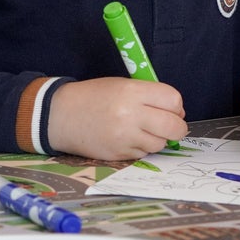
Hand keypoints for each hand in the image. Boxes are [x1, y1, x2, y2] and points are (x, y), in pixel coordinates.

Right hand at [44, 78, 187, 161]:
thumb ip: (149, 95)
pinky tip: (128, 138)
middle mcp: (131, 115)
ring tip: (142, 130)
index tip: (172, 108)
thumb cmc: (94, 97)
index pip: (173, 100)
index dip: (176, 106)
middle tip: (171, 126)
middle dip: (177, 127)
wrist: (61, 115)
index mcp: (133, 92)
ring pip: (161, 143)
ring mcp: (125, 137)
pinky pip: (143, 153)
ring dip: (158, 138)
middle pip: (174, 126)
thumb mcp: (122, 85)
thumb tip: (177, 113)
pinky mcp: (119, 154)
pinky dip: (141, 147)